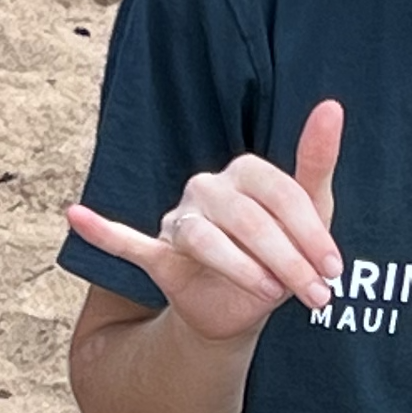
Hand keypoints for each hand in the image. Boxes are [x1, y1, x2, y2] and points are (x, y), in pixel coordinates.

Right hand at [64, 98, 345, 343]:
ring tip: (270, 295)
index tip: (334, 270)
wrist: (243, 306)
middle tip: (317, 296)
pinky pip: (127, 240)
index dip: (310, 232)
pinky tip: (77, 215)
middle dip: (287, 259)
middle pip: (246, 218)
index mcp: (247, 171)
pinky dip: (103, 230)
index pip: (280, 193)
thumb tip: (332, 105)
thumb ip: (316, 161)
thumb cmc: (281, 250)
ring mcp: (179, 219)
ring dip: (239, 269)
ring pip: (202, 238)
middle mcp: (208, 187)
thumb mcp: (313, 212)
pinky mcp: (159, 254)